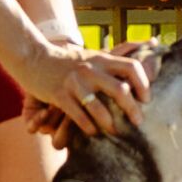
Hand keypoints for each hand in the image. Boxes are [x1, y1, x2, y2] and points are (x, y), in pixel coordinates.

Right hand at [11, 32, 149, 138]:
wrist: (34, 57)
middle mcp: (90, 70)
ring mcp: (74, 83)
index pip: (131, 67)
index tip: (147, 99)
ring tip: (115, 131)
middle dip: (132, 109)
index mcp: (101, 59)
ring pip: (99, 107)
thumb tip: (147, 49)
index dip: (143, 84)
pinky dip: (88, 127)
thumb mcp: (92, 56)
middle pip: (120, 90)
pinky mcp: (59, 94)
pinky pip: (78, 116)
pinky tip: (93, 132)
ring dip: (110, 123)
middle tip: (138, 122)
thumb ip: (113, 61)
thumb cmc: (68, 61)